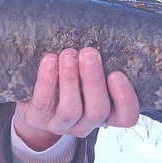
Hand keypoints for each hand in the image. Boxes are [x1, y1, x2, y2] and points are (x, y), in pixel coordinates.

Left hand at [13, 47, 139, 150]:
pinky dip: (47, 80)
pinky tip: (49, 61)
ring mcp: (62, 125)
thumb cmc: (69, 82)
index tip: (117, 74)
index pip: (126, 117)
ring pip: (71, 109)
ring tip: (68, 55)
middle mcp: (87, 123)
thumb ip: (97, 64)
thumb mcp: (87, 74)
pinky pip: (44, 102)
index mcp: (107, 113)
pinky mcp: (39, 119)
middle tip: (89, 53)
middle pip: (98, 111)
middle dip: (93, 80)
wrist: (35, 101)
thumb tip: (101, 37)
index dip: (125, 99)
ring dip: (70, 79)